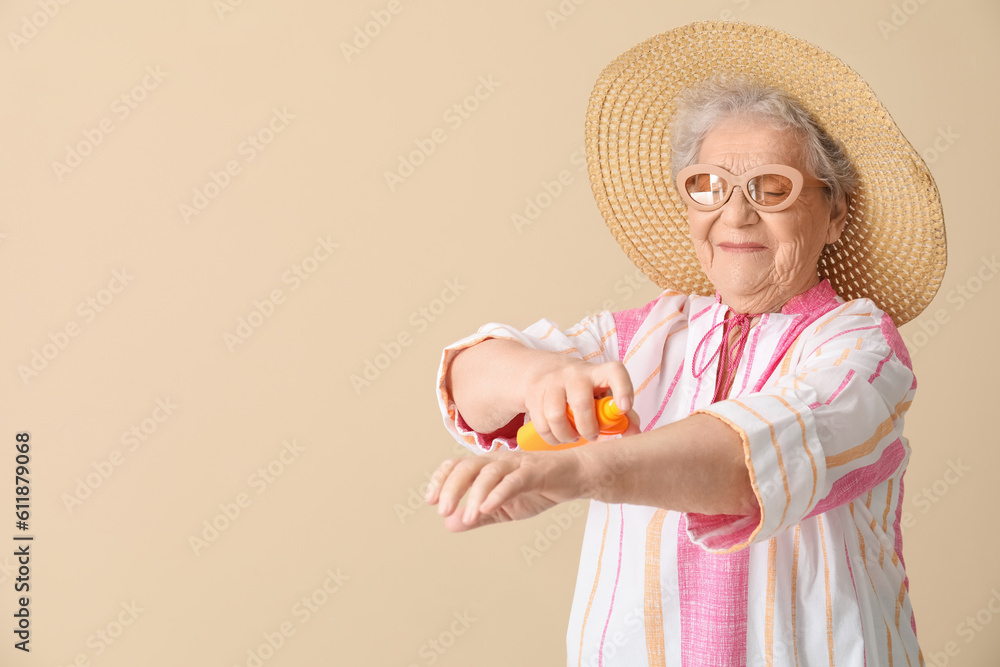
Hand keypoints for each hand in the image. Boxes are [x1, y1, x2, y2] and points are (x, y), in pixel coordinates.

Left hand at [424, 448, 586, 532]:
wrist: (576, 477)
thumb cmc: (540, 489)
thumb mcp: (505, 508)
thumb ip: (479, 516)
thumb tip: (450, 524)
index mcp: (488, 467)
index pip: (457, 466)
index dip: (441, 480)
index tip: (430, 501)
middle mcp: (499, 461)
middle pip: (467, 466)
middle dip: (451, 487)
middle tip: (442, 510)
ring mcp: (518, 464)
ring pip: (489, 472)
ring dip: (474, 494)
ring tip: (467, 517)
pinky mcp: (536, 471)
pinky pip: (514, 480)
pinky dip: (498, 493)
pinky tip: (487, 508)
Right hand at [520, 357, 633, 445]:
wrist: (540, 370)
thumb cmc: (580, 387)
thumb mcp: (600, 391)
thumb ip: (618, 412)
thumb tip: (635, 432)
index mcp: (597, 372)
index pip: (615, 372)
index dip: (623, 389)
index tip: (624, 408)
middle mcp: (574, 374)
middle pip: (581, 402)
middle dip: (588, 427)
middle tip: (591, 436)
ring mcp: (551, 382)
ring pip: (556, 416)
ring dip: (566, 435)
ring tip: (572, 437)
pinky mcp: (533, 393)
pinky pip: (541, 423)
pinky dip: (551, 437)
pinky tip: (558, 436)